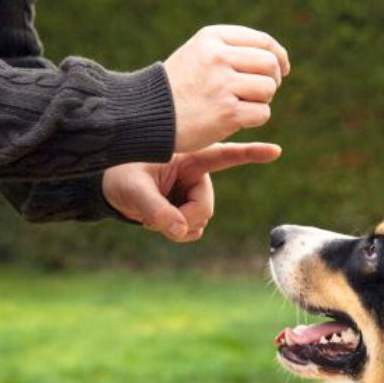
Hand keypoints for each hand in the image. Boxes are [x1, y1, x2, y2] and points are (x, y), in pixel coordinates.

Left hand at [102, 143, 281, 241]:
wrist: (107, 187)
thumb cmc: (118, 175)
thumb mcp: (132, 189)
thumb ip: (155, 210)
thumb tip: (179, 231)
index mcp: (188, 157)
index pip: (225, 155)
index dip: (250, 153)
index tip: (276, 150)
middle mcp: (195, 175)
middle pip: (205, 208)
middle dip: (184, 220)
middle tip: (155, 221)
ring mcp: (192, 193)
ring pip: (200, 222)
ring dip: (177, 227)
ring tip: (151, 217)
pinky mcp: (185, 208)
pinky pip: (192, 229)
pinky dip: (176, 232)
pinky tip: (156, 222)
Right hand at [164, 25, 290, 153]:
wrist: (148, 114)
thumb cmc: (177, 87)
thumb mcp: (198, 54)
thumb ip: (230, 50)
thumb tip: (277, 60)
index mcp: (212, 38)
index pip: (263, 41)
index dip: (279, 56)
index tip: (282, 69)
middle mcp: (218, 57)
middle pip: (270, 64)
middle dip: (272, 80)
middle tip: (260, 93)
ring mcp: (222, 85)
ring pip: (268, 89)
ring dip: (261, 101)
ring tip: (241, 105)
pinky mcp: (227, 112)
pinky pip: (262, 113)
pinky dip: (255, 119)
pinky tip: (235, 119)